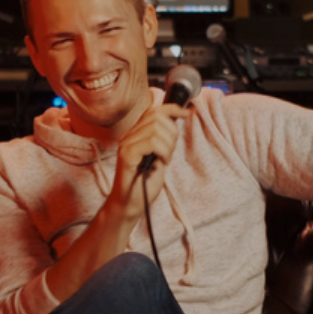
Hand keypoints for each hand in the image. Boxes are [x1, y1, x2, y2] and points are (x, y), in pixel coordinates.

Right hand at [112, 103, 187, 218]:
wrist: (131, 204)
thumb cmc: (144, 183)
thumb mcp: (159, 157)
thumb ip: (164, 139)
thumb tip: (176, 119)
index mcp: (135, 135)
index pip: (153, 110)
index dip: (171, 109)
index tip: (186, 114)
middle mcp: (128, 136)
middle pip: (156, 116)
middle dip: (172, 132)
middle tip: (170, 151)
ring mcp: (126, 145)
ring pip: (156, 129)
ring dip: (168, 145)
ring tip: (164, 160)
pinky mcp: (127, 155)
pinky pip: (151, 142)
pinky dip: (163, 151)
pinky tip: (161, 162)